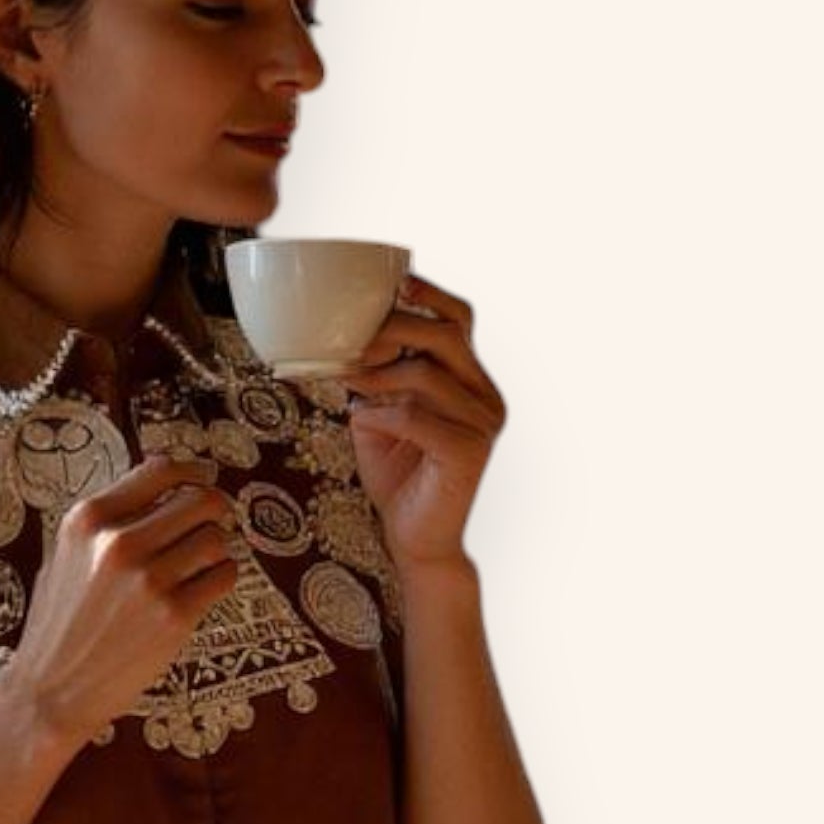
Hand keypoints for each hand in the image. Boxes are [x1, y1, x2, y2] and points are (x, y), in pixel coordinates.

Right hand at [8, 455, 239, 746]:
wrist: (50, 690)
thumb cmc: (58, 625)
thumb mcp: (64, 556)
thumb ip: (106, 523)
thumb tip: (159, 492)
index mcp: (88, 520)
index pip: (160, 471)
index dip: (192, 471)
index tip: (203, 478)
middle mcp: (119, 543)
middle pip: (200, 500)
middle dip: (215, 510)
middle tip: (214, 523)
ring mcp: (150, 580)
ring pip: (217, 539)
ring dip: (217, 549)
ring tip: (201, 564)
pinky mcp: (175, 616)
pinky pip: (224, 577)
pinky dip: (222, 579)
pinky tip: (204, 589)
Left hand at [335, 272, 506, 572]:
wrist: (416, 541)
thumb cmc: (398, 477)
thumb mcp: (379, 415)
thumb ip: (374, 378)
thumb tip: (337, 340)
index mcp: (472, 380)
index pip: (460, 318)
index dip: (429, 294)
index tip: (392, 283)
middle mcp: (486, 396)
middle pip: (444, 334)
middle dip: (392, 329)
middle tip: (349, 339)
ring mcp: (482, 424)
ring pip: (426, 374)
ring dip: (377, 374)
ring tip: (345, 380)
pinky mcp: (468, 452)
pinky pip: (418, 416)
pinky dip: (383, 414)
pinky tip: (361, 421)